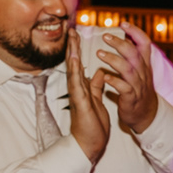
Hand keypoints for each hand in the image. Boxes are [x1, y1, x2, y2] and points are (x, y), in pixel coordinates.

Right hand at [63, 28, 112, 163]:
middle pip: (75, 63)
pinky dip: (76, 71)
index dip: (79, 49)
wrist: (90, 143)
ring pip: (74, 70)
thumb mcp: (97, 100)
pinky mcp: (80, 102)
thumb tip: (100, 72)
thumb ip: (97, 85)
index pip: (81, 64)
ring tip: (72, 38)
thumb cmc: (93, 124)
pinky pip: (78, 84)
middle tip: (72, 29)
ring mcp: (78, 94)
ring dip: (73, 53)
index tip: (78, 34)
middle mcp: (79, 88)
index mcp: (84, 87)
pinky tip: (75, 59)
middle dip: (74, 46)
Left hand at [95, 24, 158, 134]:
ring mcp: (138, 86)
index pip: (145, 43)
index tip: (123, 24)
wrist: (146, 114)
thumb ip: (134, 56)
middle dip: (120, 43)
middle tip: (105, 36)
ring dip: (113, 60)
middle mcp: (143, 73)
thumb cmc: (139, 90)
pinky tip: (105, 77)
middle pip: (134, 54)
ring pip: (128, 69)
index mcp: (144, 64)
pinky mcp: (131, 98)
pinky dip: (114, 81)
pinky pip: (124, 88)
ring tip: (99, 54)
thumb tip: (125, 38)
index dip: (135, 32)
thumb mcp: (140, 71)